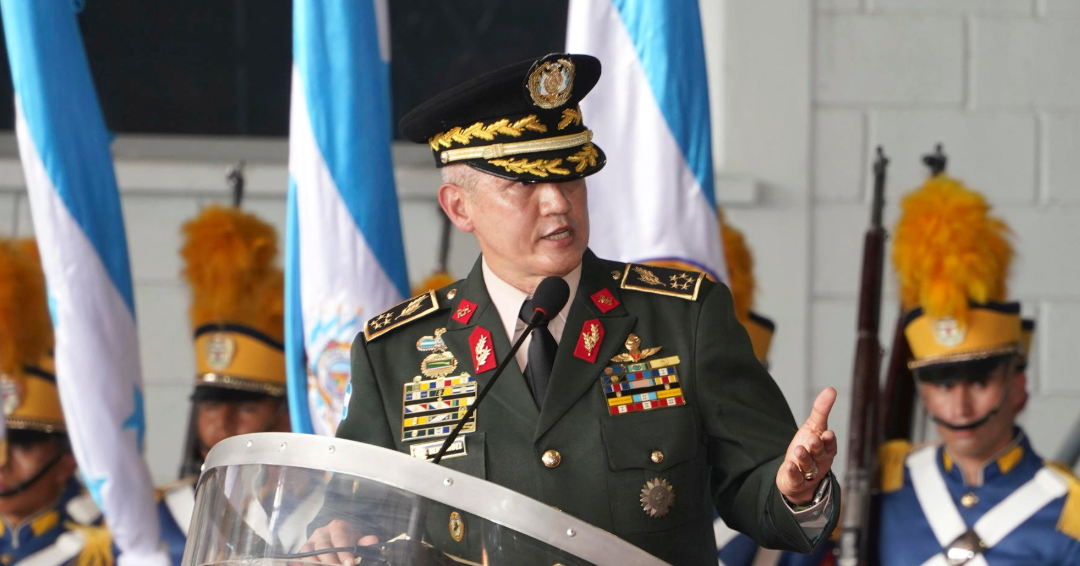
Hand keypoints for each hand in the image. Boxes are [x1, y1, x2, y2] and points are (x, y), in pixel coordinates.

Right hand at [295, 519, 378, 563]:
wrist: (335, 537)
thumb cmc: (347, 540)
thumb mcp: (356, 539)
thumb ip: (364, 542)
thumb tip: (372, 541)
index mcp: (337, 527)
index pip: (339, 538)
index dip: (344, 551)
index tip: (350, 563)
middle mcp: (321, 533)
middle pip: (322, 547)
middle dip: (330, 560)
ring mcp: (310, 543)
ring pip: (309, 553)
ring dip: (314, 563)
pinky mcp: (302, 552)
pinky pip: (298, 558)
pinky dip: (299, 563)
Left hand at [776, 387, 837, 504]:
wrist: (798, 477)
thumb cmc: (808, 448)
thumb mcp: (813, 427)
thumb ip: (822, 410)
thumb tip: (831, 389)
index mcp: (826, 449)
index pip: (830, 445)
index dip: (829, 440)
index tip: (828, 433)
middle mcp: (819, 462)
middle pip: (819, 455)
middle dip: (816, 447)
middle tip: (812, 439)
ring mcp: (808, 473)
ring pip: (808, 466)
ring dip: (804, 458)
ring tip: (799, 450)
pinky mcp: (796, 482)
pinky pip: (796, 478)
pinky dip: (793, 472)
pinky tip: (789, 465)